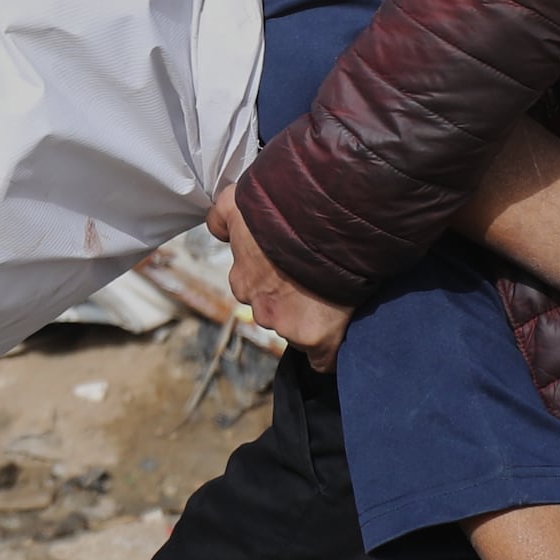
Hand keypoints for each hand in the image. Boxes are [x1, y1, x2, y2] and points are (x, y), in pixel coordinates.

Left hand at [209, 185, 350, 369]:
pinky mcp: (313, 337)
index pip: (252, 285)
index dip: (274, 277)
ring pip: (295, 330)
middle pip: (272, 310)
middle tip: (319, 278)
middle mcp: (255, 301)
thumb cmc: (284, 204)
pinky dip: (329, 354)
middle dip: (291, 299)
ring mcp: (282, 322)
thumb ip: (223, 217)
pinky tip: (340, 339)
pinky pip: (322, 358)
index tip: (294, 268)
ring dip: (312, 318)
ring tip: (338, 294)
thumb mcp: (239, 201)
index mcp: (242, 274)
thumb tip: (219, 230)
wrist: (325, 215)